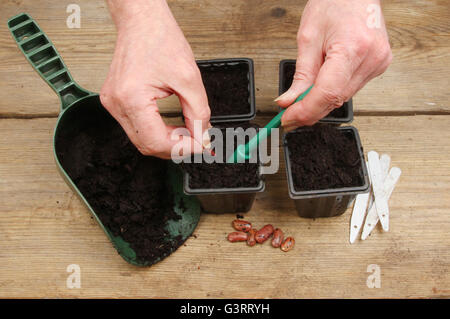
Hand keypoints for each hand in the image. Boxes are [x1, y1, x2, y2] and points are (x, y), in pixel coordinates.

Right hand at [101, 0, 210, 158]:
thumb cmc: (159, 39)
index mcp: (131, 98)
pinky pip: (136, 127)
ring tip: (186, 131)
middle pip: (146, 145)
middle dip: (175, 147)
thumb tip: (202, 136)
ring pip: (141, 139)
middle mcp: (116, 104)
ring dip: (166, 140)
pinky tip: (171, 126)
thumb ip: (199, 113)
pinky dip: (156, 131)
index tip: (200, 146)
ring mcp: (113, 103)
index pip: (156, 142)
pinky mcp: (115, 101)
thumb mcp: (190, 78)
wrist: (142, 21)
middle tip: (196, 140)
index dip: (181, 148)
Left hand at [276, 0, 391, 129]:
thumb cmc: (334, 3)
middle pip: (335, 99)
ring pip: (343, 97)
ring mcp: (378, 63)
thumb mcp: (308, 38)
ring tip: (301, 100)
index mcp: (352, 48)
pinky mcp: (379, 65)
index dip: (305, 111)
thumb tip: (288, 101)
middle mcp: (371, 59)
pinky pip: (351, 88)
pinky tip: (322, 87)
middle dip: (310, 110)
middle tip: (289, 115)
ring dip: (320, 102)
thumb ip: (300, 75)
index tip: (288, 119)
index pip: (327, 93)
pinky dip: (333, 92)